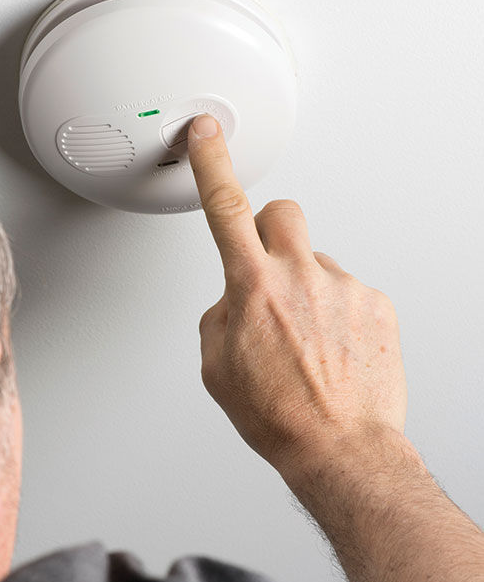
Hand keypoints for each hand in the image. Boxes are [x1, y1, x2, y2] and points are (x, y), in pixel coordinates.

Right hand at [187, 114, 407, 477]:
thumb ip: (220, 314)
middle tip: (268, 263)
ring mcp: (342, 287)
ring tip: (307, 337)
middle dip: (269, 226)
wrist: (339, 447)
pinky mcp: (376, 303)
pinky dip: (336, 310)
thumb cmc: (279, 413)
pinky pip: (346, 288)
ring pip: (315, 260)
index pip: (225, 207)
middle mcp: (300, 276)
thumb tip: (236, 299)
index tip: (205, 134)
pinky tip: (332, 346)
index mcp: (252, 286)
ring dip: (305, 286)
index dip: (211, 163)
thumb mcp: (217, 363)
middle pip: (282, 211)